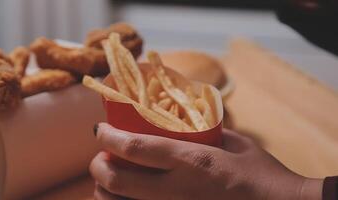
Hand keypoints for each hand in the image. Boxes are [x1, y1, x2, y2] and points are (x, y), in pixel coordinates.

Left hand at [90, 123, 322, 199]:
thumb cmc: (262, 175)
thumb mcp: (236, 144)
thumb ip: (205, 132)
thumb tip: (183, 124)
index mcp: (193, 162)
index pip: (136, 147)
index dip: (109, 136)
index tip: (100, 128)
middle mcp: (176, 190)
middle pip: (116, 179)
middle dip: (98, 165)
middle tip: (101, 153)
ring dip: (105, 188)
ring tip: (109, 174)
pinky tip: (125, 195)